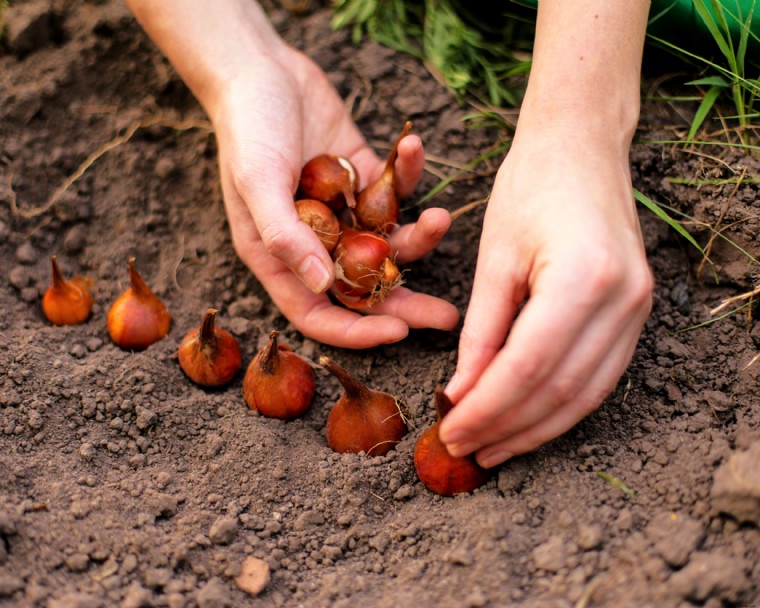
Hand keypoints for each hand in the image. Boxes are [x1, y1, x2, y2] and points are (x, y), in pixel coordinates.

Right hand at [125, 0, 458, 348]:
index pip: (318, 312)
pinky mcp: (362, 177)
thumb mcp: (257, 181)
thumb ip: (285, 236)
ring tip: (440, 219)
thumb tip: (320, 285)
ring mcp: (341, 211)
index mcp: (280, 255)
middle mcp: (313, 241)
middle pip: (362, 288)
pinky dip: (406, 173)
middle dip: (405, 304)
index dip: (356, 330)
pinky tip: (412, 145)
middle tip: (448, 318)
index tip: (399, 333)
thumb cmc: (247, 126)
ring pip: (387, 242)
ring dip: (418, 236)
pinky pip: (393, 190)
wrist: (261, 68)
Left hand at [439, 127, 652, 466]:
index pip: (526, 369)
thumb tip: (462, 395)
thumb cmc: (529, 187)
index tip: (450, 432)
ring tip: (493, 449)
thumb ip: (481, 332)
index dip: (485, 409)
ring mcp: (639, 310)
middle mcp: (623, 301)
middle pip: (558, 391)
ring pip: (585, 394)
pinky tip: (528, 421)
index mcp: (582, 279)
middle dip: (507, 428)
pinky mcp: (638, 313)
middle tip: (464, 449)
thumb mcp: (494, 258)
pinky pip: (600, 377)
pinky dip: (561, 406)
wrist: (581, 147)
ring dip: (536, 429)